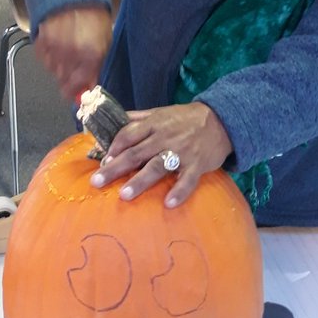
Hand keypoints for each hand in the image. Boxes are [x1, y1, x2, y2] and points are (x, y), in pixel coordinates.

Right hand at [34, 5, 111, 103]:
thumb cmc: (93, 15)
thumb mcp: (105, 41)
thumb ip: (97, 65)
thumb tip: (90, 84)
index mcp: (91, 56)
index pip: (79, 87)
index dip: (77, 92)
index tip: (77, 94)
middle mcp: (71, 56)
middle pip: (64, 81)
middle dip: (69, 78)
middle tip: (74, 68)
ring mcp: (54, 49)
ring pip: (53, 71)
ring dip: (59, 66)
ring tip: (66, 51)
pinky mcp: (40, 42)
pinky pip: (43, 59)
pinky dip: (49, 56)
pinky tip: (57, 44)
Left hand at [90, 103, 232, 207]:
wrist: (221, 120)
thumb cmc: (183, 119)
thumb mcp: (158, 113)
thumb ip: (134, 119)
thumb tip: (108, 124)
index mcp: (153, 124)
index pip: (128, 134)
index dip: (114, 147)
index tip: (101, 161)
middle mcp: (165, 137)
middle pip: (136, 153)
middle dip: (115, 168)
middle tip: (97, 182)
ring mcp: (182, 151)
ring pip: (158, 166)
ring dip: (140, 181)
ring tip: (124, 195)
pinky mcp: (198, 165)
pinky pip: (188, 180)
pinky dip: (179, 191)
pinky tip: (169, 204)